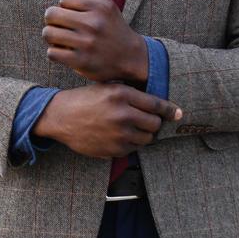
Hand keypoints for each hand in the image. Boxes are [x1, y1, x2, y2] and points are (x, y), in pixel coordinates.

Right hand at [32, 83, 182, 158]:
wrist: (60, 116)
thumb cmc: (85, 100)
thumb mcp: (107, 88)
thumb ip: (132, 94)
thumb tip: (160, 106)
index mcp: (122, 94)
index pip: (157, 104)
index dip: (169, 110)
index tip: (177, 113)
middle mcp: (123, 114)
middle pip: (155, 123)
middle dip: (153, 122)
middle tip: (145, 120)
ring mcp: (119, 134)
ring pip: (147, 138)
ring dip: (143, 134)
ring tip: (130, 128)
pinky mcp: (114, 149)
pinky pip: (134, 149)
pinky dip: (131, 143)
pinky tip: (118, 136)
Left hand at [42, 0, 148, 84]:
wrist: (130, 57)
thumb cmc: (108, 26)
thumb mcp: (97, 5)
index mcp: (99, 5)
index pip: (63, 0)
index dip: (65, 7)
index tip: (75, 15)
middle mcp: (94, 23)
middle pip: (51, 14)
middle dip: (53, 20)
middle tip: (62, 26)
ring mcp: (88, 43)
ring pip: (48, 33)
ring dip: (51, 36)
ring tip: (61, 38)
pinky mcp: (82, 62)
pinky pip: (52, 53)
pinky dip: (55, 52)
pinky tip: (65, 51)